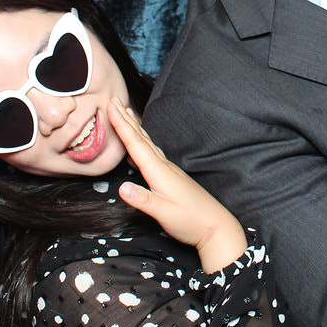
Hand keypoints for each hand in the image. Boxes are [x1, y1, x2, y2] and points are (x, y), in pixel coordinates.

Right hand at [110, 99, 247, 272]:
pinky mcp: (172, 177)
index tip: (111, 106)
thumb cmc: (191, 221)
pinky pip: (153, 153)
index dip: (122, 125)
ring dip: (135, 128)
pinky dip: (143, 142)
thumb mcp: (164, 214)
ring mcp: (170, 170)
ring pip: (148, 143)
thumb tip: (122, 187)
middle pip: (141, 138)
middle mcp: (164, 166)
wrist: (215, 227)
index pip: (136, 144)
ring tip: (128, 114)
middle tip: (114, 100)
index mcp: (160, 172)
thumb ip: (143, 200)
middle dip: (126, 119)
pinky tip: (142, 144)